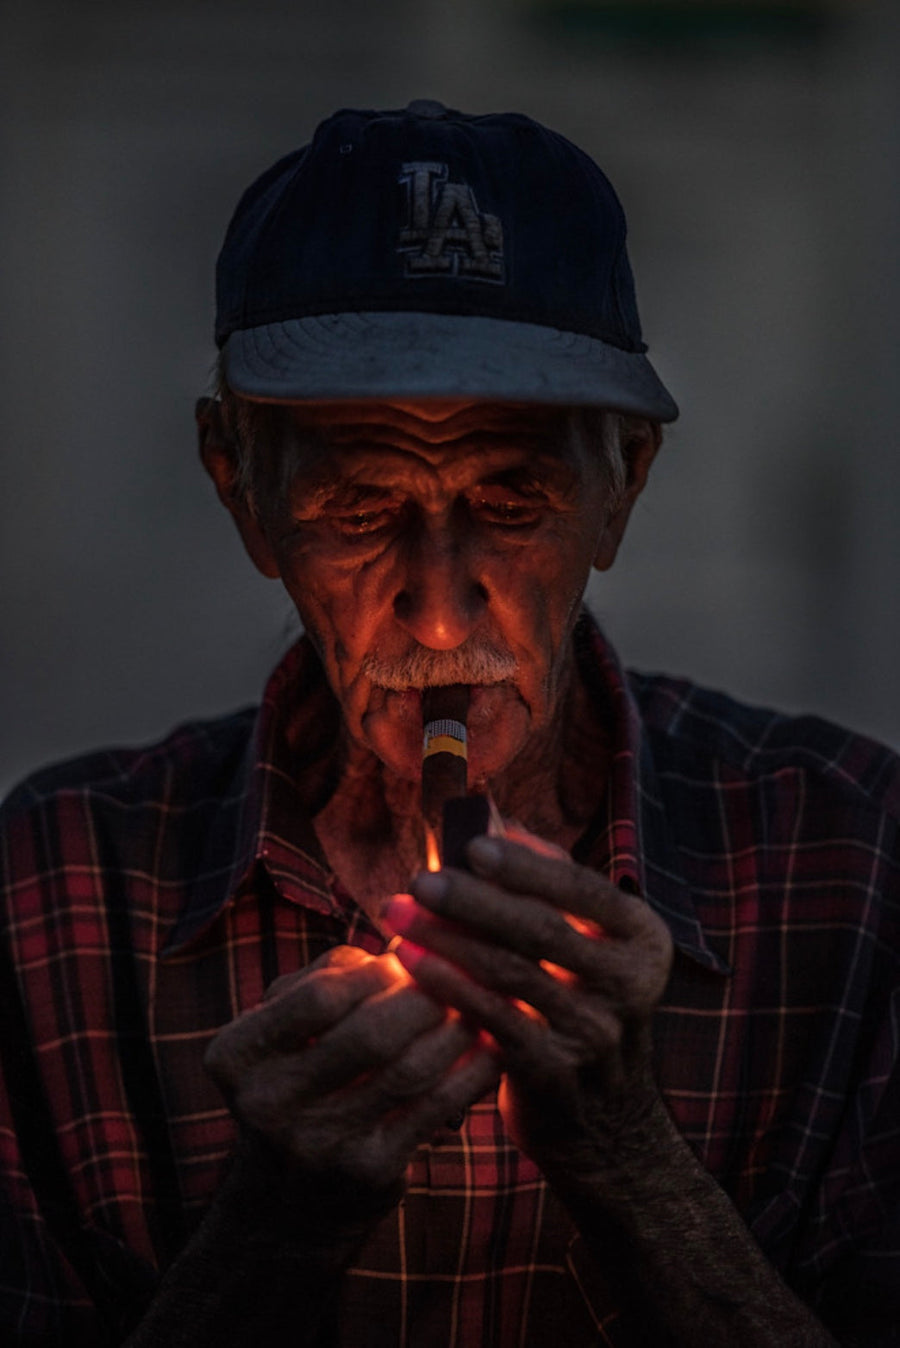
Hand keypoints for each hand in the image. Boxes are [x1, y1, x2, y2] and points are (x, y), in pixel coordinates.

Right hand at [204, 945, 499, 1195]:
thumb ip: (335, 973)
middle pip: (372, 1033)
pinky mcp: (369, 1172)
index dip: (374, 972)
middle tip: (461, 978)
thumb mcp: (289, 1024)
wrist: (290, 1199)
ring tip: (480, 1005)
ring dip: (457, 1030)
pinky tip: (490, 1048)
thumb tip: (407, 943)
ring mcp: (319, 1144)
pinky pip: (435, 1107)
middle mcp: (268, 1104)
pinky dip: (471, 1071)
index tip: (407, 959)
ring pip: (411, 1069)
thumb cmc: (302, 1076)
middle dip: (426, 999)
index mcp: (237, 1055)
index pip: (320, 997)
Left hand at [383, 837, 672, 1162]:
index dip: (524, 863)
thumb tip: (482, 811)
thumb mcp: (579, 940)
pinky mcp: (557, 1073)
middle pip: (540, 929)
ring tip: (398, 912)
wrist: (603, 1119)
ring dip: (446, 938)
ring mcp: (596, 1032)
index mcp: (642, 936)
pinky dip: (446, 985)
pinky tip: (409, 961)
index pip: (582, 887)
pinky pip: (491, 1018)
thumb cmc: (576, 1001)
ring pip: (508, 972)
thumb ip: (537, 877)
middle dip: (471, 900)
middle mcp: (631, 982)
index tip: (470, 842)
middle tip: (418, 880)